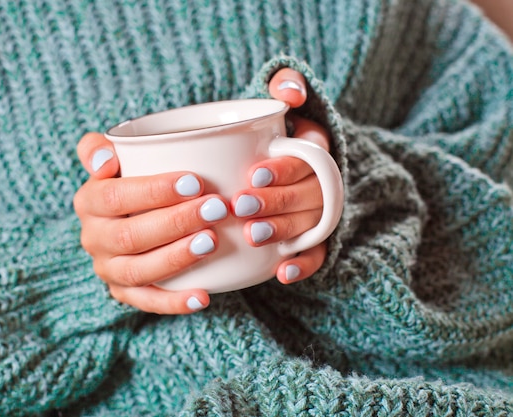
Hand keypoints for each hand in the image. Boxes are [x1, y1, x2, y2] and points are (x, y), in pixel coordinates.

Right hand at [74, 133, 225, 313]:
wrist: (129, 213)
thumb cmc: (131, 178)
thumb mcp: (114, 156)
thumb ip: (98, 148)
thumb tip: (104, 162)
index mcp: (89, 202)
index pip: (114, 197)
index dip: (153, 191)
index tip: (195, 182)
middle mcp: (94, 238)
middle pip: (130, 236)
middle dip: (176, 222)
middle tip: (215, 209)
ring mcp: (108, 269)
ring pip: (138, 270)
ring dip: (176, 258)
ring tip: (212, 242)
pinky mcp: (125, 293)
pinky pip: (148, 302)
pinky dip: (174, 302)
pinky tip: (203, 296)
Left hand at [233, 68, 330, 284]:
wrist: (266, 159)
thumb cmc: (264, 131)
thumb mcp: (274, 100)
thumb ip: (285, 83)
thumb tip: (292, 93)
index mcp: (316, 146)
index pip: (310, 157)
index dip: (284, 168)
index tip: (253, 173)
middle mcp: (323, 179)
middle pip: (309, 193)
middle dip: (277, 201)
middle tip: (242, 206)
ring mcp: (321, 209)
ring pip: (312, 223)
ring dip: (284, 230)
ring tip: (253, 235)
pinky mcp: (316, 236)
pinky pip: (319, 253)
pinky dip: (303, 264)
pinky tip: (281, 272)